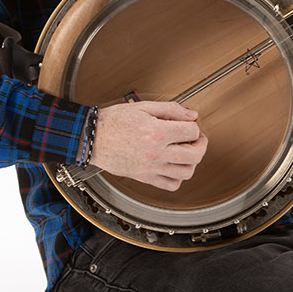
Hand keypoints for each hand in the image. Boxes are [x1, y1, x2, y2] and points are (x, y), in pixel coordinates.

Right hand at [91, 101, 207, 190]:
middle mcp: (156, 153)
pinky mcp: (144, 178)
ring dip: (192, 161)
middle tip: (196, 139)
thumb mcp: (143, 106)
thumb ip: (171, 109)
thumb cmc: (113, 121)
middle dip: (200, 144)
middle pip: (195, 155)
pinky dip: (178, 177)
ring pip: (186, 172)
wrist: (92, 138)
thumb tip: (191, 115)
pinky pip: (171, 185)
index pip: (192, 132)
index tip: (190, 125)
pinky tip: (174, 166)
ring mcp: (151, 168)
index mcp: (156, 132)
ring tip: (185, 151)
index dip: (194, 126)